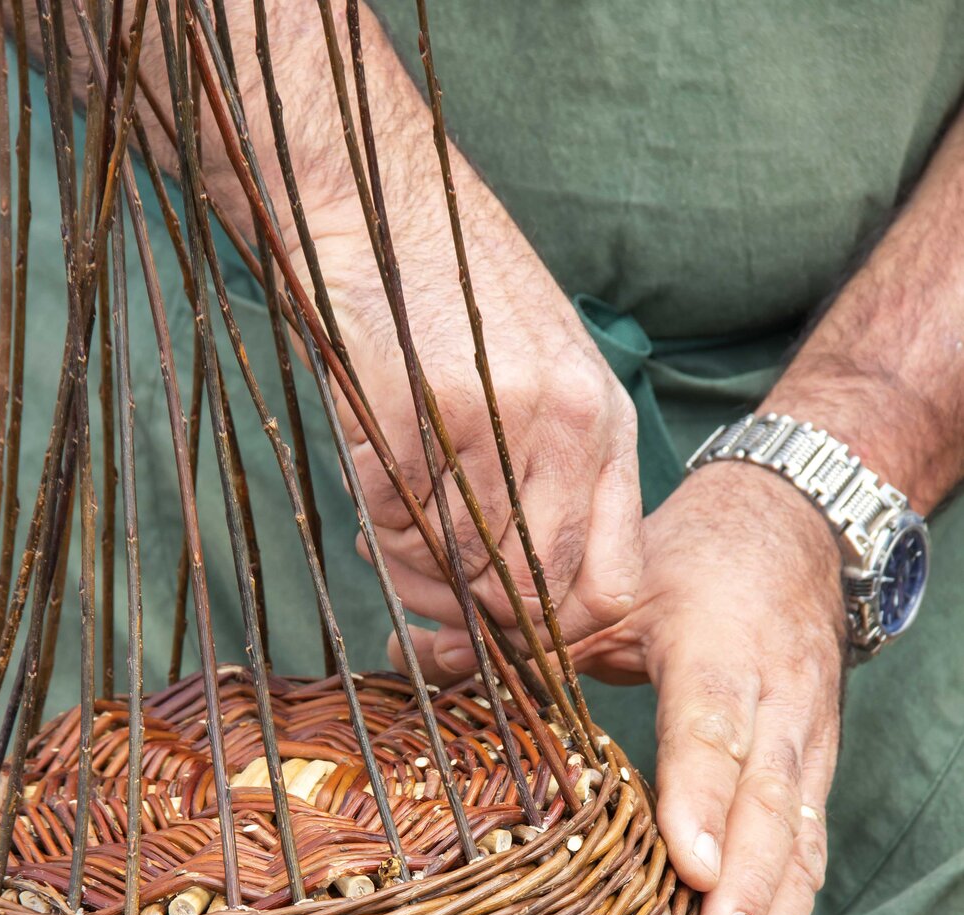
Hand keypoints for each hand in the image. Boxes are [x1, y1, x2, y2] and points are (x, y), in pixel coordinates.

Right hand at [310, 187, 641, 660]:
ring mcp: (496, 419)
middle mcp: (566, 426)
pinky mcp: (421, 412)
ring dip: (415, 569)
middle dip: (472, 617)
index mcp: (606, 427)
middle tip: (427, 600)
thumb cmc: (453, 304)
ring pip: (458, 568)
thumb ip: (548, 487)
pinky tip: (374, 476)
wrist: (376, 206)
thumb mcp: (541, 383)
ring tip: (395, 525)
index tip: (507, 636)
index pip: (612, 585)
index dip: (557, 635)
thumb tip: (512, 616)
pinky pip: (398, 527)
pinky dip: (377, 525)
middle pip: (529, 594)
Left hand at [568, 462, 846, 914]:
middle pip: (769, 805)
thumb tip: (419, 659)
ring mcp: (807, 746)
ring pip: (799, 846)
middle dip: (747, 891)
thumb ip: (532, 626)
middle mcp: (778, 702)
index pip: (713, 725)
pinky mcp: (813, 779)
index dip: (702, 797)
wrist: (797, 533)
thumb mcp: (617, 580)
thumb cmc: (692, 561)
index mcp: (721, 644)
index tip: (687, 868)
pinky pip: (807, 856)